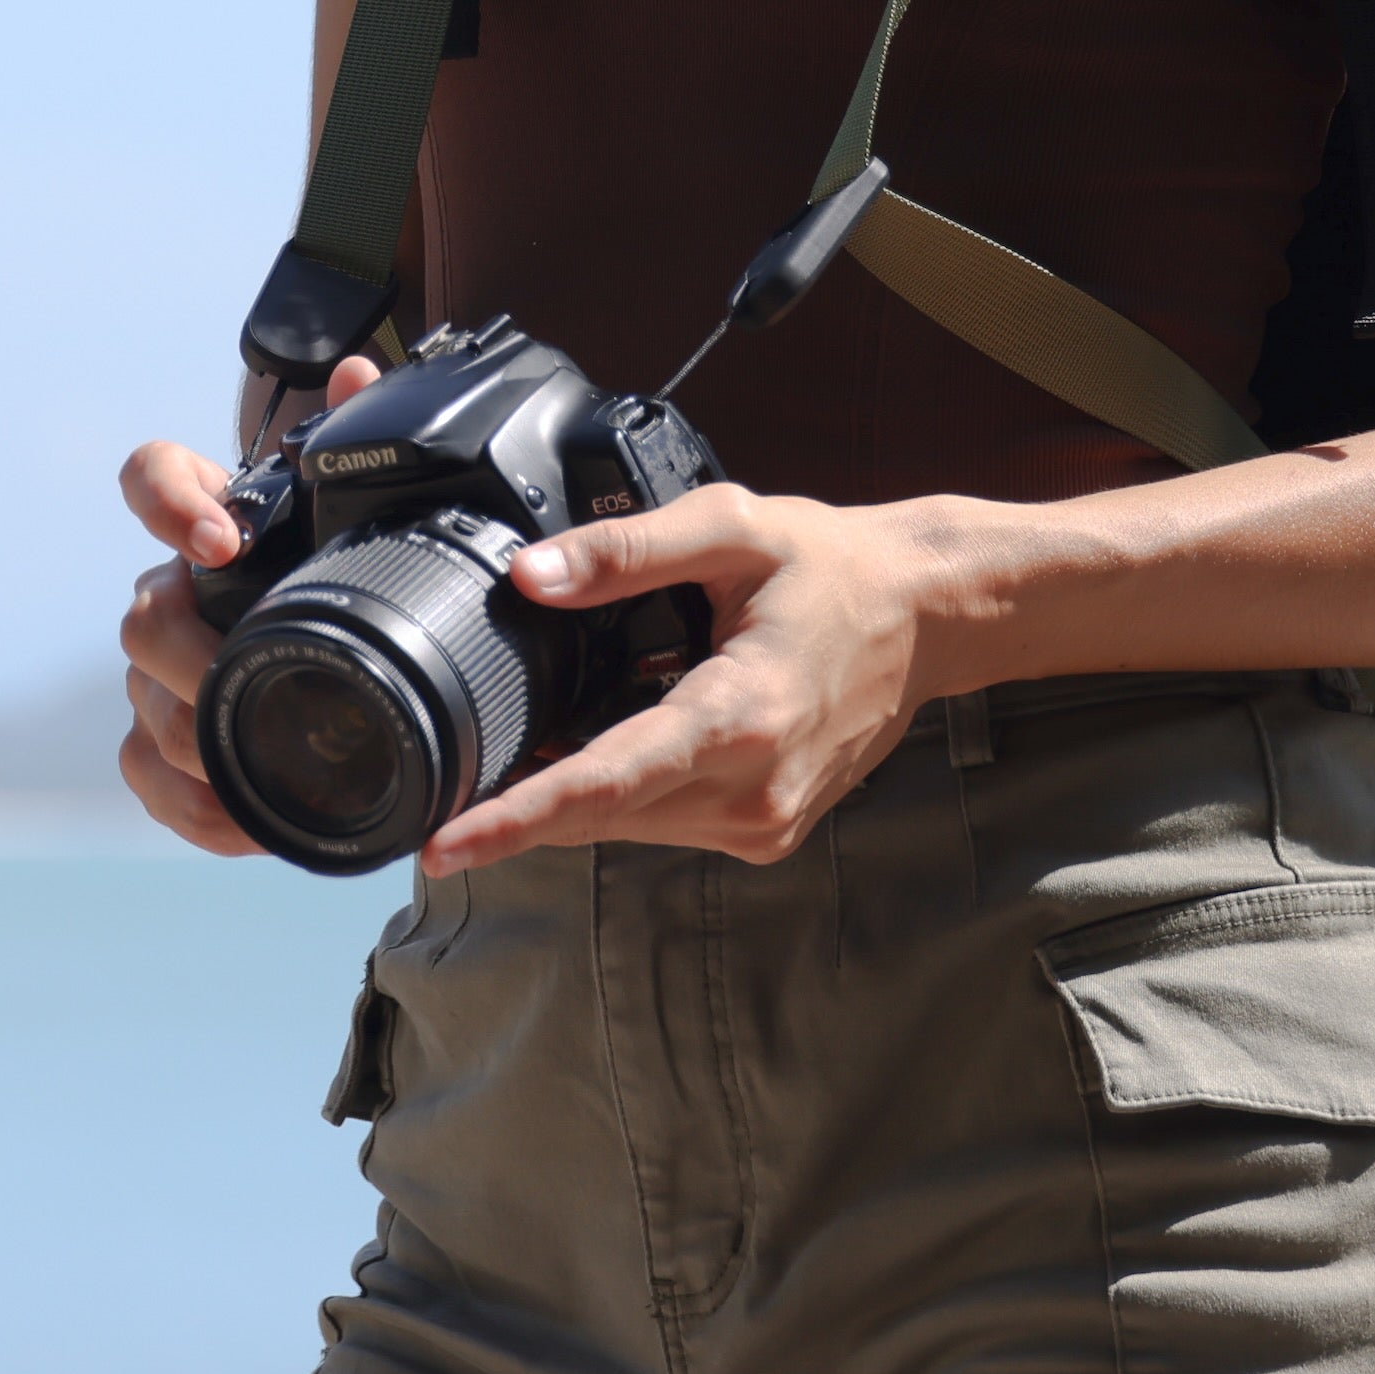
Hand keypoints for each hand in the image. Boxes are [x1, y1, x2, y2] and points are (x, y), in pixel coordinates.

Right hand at [113, 357, 377, 855]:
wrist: (364, 678)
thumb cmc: (354, 585)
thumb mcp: (370, 524)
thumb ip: (362, 442)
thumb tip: (361, 373)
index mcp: (215, 523)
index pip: (150, 477)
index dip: (166, 502)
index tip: (220, 540)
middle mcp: (174, 594)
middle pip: (143, 615)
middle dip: (187, 655)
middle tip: (239, 680)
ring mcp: (158, 676)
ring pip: (141, 704)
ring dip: (193, 740)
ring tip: (254, 766)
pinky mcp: (162, 748)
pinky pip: (147, 777)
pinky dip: (192, 806)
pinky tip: (243, 822)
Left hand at [418, 488, 946, 873]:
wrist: (929, 616)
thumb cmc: (836, 568)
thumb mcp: (731, 527)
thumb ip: (625, 551)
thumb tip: (532, 576)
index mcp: (741, 717)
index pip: (605, 785)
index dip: (517, 819)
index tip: (445, 846)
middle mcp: (755, 790)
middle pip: (604, 815)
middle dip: (522, 807)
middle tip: (447, 786)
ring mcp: (766, 821)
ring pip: (631, 826)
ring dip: (574, 799)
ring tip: (532, 747)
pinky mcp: (769, 831)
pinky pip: (667, 823)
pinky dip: (625, 796)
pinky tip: (609, 749)